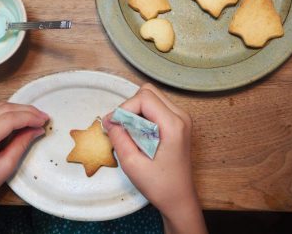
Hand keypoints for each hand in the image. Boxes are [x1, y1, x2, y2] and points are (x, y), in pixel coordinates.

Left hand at [0, 102, 48, 233]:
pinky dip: (8, 113)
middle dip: (27, 111)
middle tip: (44, 118)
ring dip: (18, 110)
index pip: (9, 119)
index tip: (45, 121)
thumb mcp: (3, 169)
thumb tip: (37, 129)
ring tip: (35, 118)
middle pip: (3, 109)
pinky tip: (20, 119)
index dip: (29, 117)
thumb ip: (21, 145)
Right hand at [103, 84, 206, 233]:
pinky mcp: (178, 123)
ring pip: (152, 97)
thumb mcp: (132, 164)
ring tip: (128, 132)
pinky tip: (138, 134)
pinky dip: (143, 115)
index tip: (112, 126)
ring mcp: (182, 119)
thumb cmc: (159, 186)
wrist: (179, 199)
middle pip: (149, 92)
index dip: (124, 108)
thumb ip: (119, 138)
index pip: (144, 98)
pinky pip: (156, 107)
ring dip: (135, 110)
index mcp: (173, 125)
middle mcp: (181, 116)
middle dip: (129, 107)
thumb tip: (109, 121)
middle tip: (119, 128)